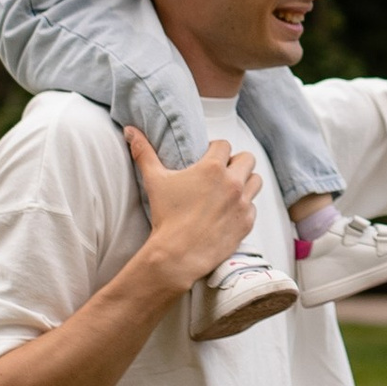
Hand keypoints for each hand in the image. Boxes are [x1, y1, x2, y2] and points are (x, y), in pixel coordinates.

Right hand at [126, 129, 259, 286]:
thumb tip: (130, 130)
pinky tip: (230, 212)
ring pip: (256, 181)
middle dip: (236, 162)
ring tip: (230, 190)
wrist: (178, 254)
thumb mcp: (154, 180)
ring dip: (246, 182)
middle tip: (222, 172)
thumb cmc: (166, 216)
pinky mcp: (247, 223)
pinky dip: (244, 207)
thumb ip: (144, 152)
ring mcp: (243, 203)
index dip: (216, 149)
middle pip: (247, 159)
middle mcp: (233, 183)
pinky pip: (253, 207)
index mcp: (213, 168)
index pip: (224, 145)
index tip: (207, 157)